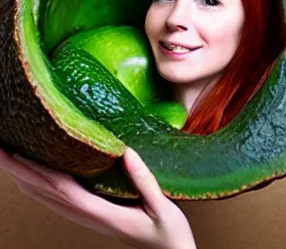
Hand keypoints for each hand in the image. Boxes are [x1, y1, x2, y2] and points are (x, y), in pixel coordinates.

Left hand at [0, 148, 196, 248]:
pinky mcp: (95, 216)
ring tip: (10, 159)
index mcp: (105, 215)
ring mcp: (91, 219)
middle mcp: (91, 218)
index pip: (64, 191)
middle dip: (22, 172)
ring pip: (50, 199)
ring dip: (27, 180)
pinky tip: (36, 178)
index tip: (19, 153)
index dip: (39, 172)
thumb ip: (144, 181)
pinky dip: (42, 189)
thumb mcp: (163, 208)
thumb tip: (126, 151)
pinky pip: (61, 201)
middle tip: (0, 151)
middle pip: (48, 193)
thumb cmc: (169, 233)